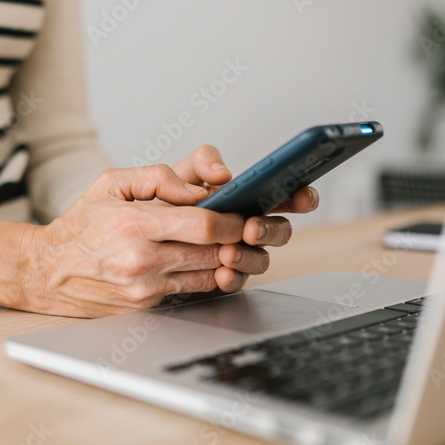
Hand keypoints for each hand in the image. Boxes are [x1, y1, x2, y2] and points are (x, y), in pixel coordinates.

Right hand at [19, 165, 256, 316]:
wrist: (47, 271)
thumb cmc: (81, 225)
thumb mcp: (111, 183)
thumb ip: (158, 177)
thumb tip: (199, 191)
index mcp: (136, 225)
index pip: (205, 226)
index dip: (233, 220)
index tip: (241, 214)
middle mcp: (143, 261)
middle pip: (214, 253)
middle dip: (236, 240)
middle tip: (243, 227)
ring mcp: (146, 288)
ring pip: (210, 275)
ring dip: (225, 260)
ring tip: (225, 244)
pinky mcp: (147, 306)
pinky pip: (192, 292)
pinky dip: (204, 277)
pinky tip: (202, 261)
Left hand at [171, 145, 319, 294]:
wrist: (140, 233)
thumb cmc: (166, 199)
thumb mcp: (183, 172)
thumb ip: (204, 162)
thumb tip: (223, 174)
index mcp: (249, 197)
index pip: (287, 196)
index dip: (303, 196)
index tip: (303, 197)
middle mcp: (249, 225)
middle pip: (281, 231)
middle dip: (271, 230)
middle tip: (250, 228)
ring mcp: (239, 252)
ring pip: (261, 259)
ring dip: (249, 256)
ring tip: (228, 252)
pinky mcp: (223, 276)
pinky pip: (237, 281)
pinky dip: (232, 277)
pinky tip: (221, 273)